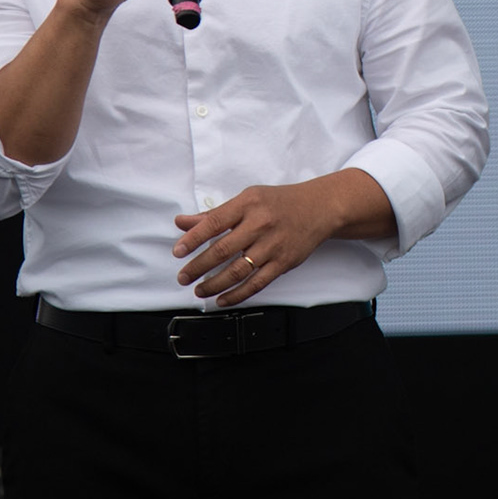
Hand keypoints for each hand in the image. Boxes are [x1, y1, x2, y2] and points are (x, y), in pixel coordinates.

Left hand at [173, 175, 379, 305]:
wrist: (320, 208)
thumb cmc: (279, 202)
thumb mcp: (248, 199)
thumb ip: (215, 214)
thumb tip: (182, 223)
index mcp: (248, 204)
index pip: (214, 222)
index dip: (193, 238)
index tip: (178, 252)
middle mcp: (260, 224)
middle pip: (223, 249)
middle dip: (198, 266)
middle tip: (183, 277)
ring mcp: (273, 245)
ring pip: (238, 270)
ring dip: (214, 284)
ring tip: (199, 290)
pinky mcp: (284, 262)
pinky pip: (257, 283)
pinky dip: (237, 294)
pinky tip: (222, 299)